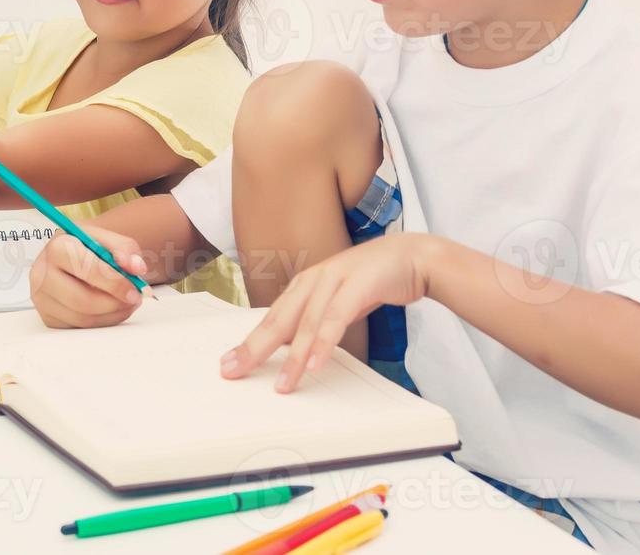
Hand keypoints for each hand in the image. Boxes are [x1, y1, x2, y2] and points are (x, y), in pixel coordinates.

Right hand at [30, 226, 149, 328]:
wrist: (69, 254)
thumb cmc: (87, 247)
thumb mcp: (107, 239)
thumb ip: (125, 249)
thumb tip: (136, 268)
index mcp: (57, 247)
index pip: (86, 269)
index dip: (114, 283)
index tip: (134, 289)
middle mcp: (42, 273)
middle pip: (82, 300)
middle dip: (114, 303)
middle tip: (134, 299)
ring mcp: (42, 298)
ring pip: (83, 318)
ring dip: (112, 314)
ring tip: (127, 302)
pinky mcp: (48, 316)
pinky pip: (80, 327)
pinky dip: (102, 321)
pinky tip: (111, 308)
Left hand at [221, 234, 436, 392]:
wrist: (411, 256)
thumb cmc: (371, 281)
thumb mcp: (337, 302)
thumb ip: (316, 320)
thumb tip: (293, 348)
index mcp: (304, 285)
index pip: (271, 319)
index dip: (248, 343)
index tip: (229, 365)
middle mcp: (312, 280)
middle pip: (278, 320)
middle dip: (254, 348)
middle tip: (234, 371)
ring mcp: (333, 280)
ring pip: (306, 323)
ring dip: (293, 356)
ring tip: (283, 384)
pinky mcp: (357, 284)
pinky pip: (337, 317)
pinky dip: (324, 342)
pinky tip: (315, 363)